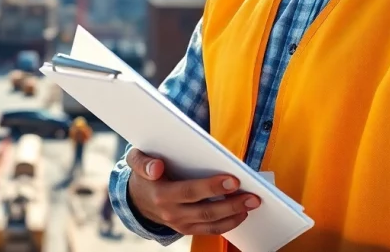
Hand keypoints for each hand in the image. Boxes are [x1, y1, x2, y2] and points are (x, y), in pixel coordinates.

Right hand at [125, 147, 261, 235]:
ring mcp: (180, 223)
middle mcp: (171, 212)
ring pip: (211, 222)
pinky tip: (242, 212)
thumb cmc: (144, 174)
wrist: (137, 200)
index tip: (232, 179)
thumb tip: (156, 167)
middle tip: (251, 194)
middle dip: (231, 202)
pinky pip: (211, 229)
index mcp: (161, 193)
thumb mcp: (136, 160)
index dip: (211, 187)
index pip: (189, 191)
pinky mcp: (187, 229)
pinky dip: (229, 222)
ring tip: (252, 202)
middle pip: (205, 209)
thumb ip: (142, 161)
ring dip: (234, 213)